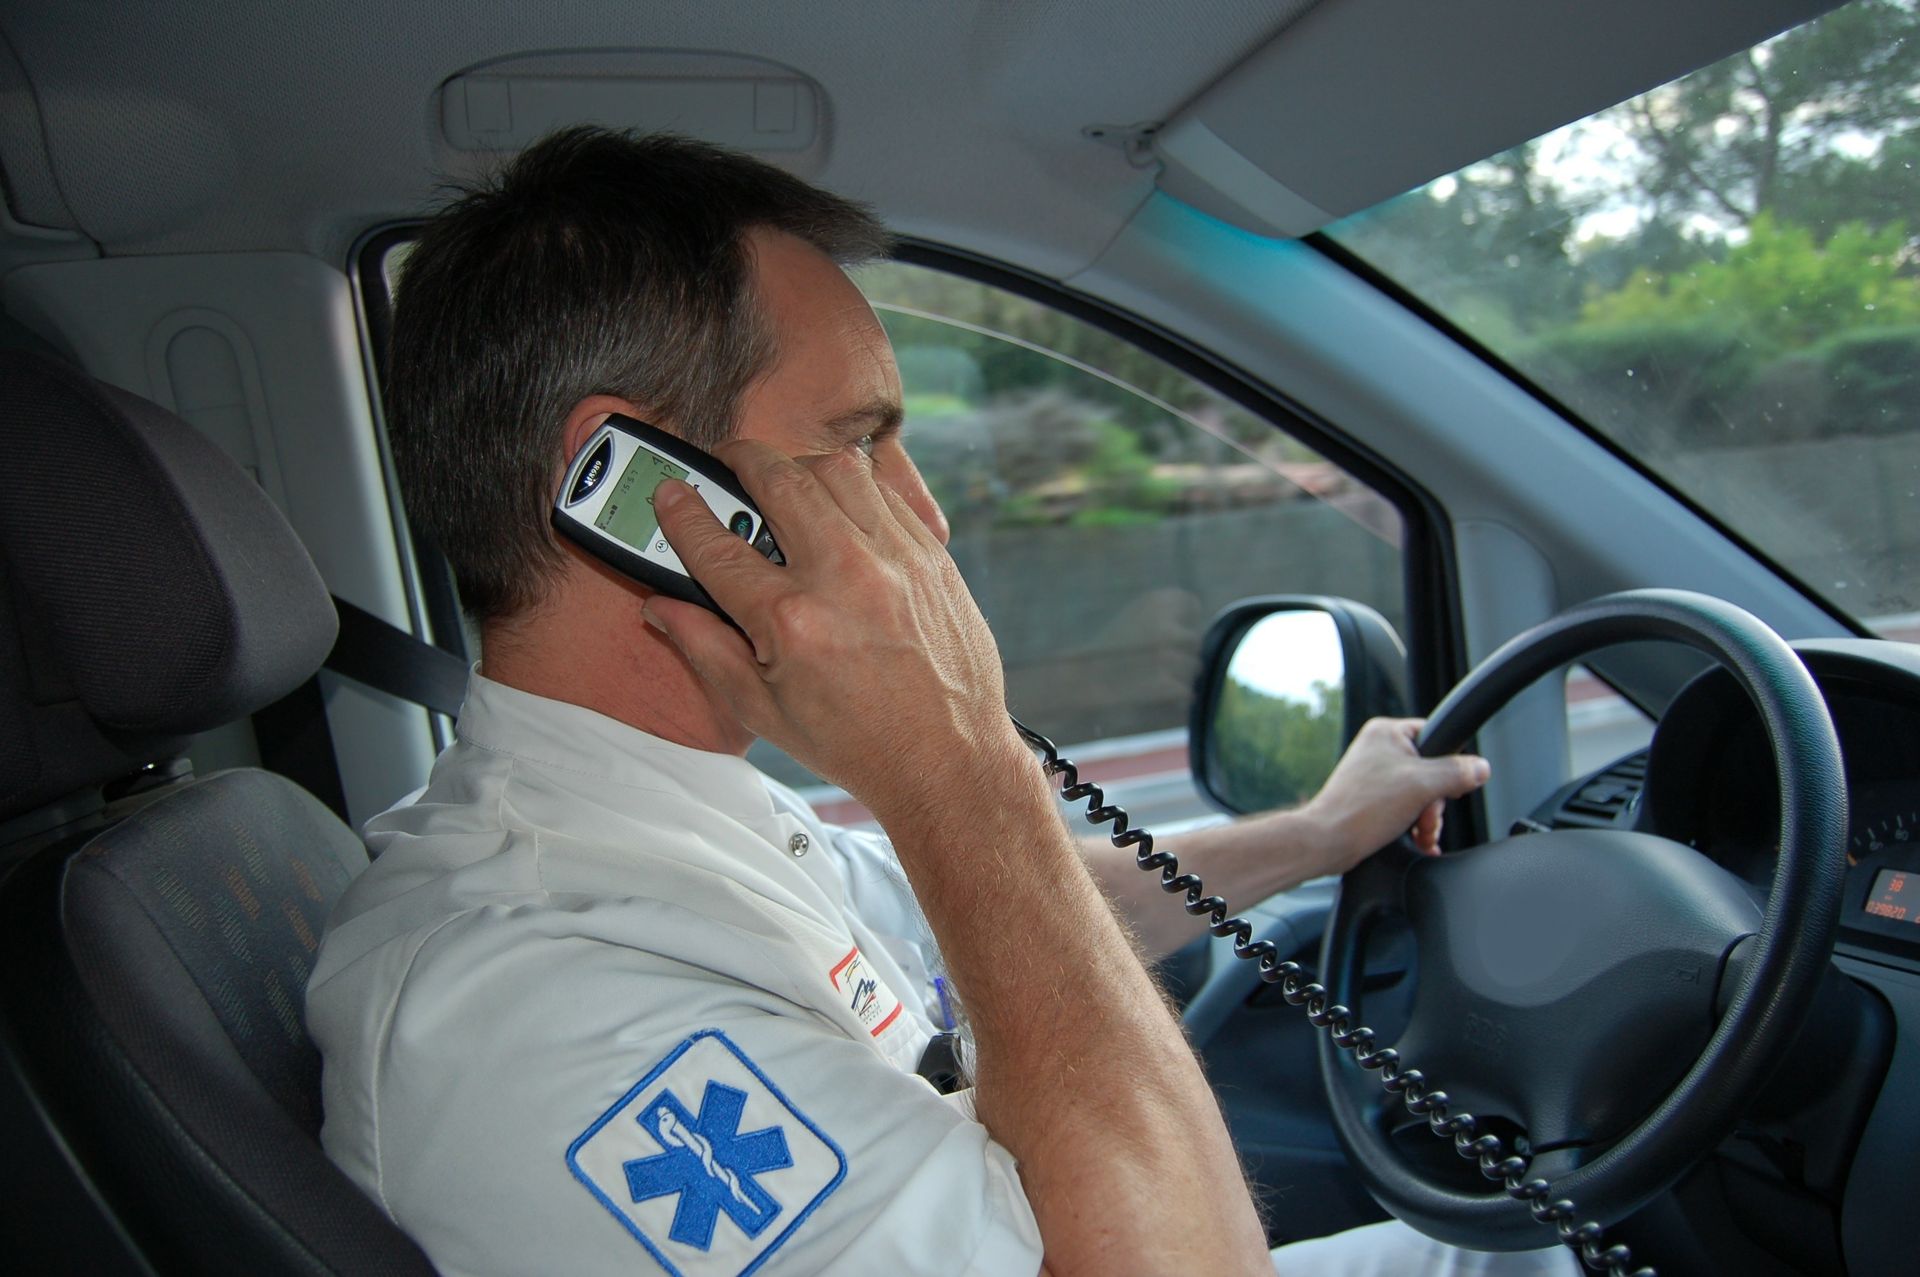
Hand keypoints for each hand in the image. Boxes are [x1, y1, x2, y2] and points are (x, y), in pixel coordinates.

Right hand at [640, 441, 1025, 814]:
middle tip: (728, 463)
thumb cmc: (856, 742)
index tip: (671, 494)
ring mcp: (895, 559)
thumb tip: (660, 606)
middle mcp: (844, 576)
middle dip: (742, 459)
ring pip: (838, 470)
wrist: (947, 759)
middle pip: (779, 480)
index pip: (717, 547)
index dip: (683, 514)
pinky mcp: (933, 557)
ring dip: (802, 467)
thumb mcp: (762, 709)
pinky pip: (887, 493)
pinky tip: (840, 509)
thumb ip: (705, 648)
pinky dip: (856, 490)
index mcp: (792, 621)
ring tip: (787, 484)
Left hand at [1299, 717, 1489, 867]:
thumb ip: (1457, 773)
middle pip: (1431, 771)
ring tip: (1421, 833)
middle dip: (1435, 803)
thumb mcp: (1423, 785)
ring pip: (1421, 794)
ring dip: (1427, 819)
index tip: (1446, 786)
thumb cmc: (1364, 808)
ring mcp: (1373, 775)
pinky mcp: (1371, 799)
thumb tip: (1481, 768)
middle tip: (1426, 817)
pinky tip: (1421, 842)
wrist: (1328, 841)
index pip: (1435, 736)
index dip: (1448, 764)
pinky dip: (1416, 826)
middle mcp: (1378, 749)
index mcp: (1386, 732)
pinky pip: (1406, 808)